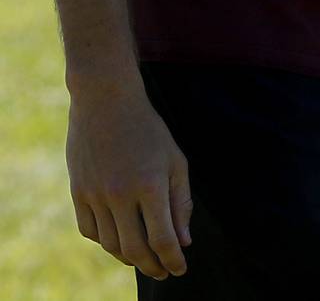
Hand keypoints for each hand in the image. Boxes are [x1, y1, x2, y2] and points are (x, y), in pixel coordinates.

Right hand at [66, 80, 191, 280]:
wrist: (107, 103)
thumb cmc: (149, 131)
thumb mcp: (175, 160)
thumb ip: (181, 202)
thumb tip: (184, 241)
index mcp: (151, 185)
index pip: (163, 238)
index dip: (173, 259)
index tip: (181, 269)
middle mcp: (121, 195)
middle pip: (135, 249)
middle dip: (152, 266)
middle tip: (163, 271)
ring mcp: (96, 195)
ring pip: (110, 245)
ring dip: (129, 258)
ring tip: (143, 259)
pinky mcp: (78, 193)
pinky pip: (90, 231)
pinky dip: (105, 241)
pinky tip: (118, 240)